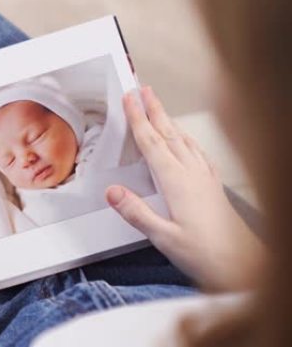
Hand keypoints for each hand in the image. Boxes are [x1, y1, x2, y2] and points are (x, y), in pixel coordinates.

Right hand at [105, 86, 264, 290]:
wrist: (242, 265)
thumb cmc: (206, 253)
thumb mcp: (163, 237)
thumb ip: (136, 213)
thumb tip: (112, 192)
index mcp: (177, 182)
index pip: (152, 142)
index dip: (138, 118)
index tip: (129, 98)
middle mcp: (193, 174)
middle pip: (168, 133)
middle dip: (153, 109)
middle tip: (143, 89)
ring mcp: (205, 177)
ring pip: (183, 139)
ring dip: (169, 120)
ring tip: (159, 107)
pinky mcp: (213, 186)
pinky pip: (197, 152)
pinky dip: (186, 139)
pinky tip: (186, 141)